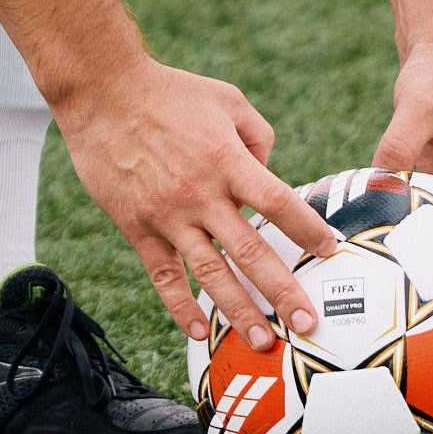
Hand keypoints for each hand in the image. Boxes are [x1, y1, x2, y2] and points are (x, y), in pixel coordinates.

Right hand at [53, 57, 340, 349]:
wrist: (103, 94)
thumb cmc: (170, 93)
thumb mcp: (227, 99)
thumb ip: (258, 136)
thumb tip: (269, 172)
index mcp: (228, 161)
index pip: (279, 204)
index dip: (308, 230)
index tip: (329, 251)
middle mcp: (201, 194)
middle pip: (251, 252)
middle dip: (283, 292)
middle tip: (308, 322)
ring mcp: (167, 216)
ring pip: (210, 274)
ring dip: (239, 311)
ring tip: (263, 340)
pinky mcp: (137, 227)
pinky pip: (163, 276)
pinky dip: (181, 307)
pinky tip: (200, 331)